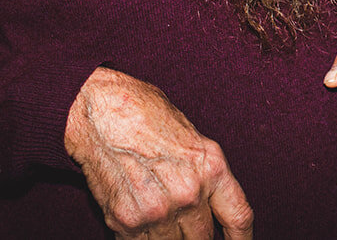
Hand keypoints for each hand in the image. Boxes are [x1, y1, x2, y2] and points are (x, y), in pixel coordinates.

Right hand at [65, 67, 252, 238]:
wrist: (98, 110)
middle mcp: (189, 193)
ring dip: (169, 237)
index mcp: (211, 167)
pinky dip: (142, 238)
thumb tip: (209, 204)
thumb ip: (204, 173)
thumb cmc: (144, 114)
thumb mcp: (191, 136)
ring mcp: (158, 210)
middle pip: (204, 238)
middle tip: (183, 220)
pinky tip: (139, 219)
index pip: (238, 217)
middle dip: (196, 233)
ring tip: (157, 213)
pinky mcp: (127, 221)